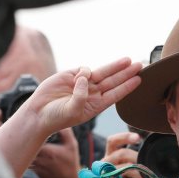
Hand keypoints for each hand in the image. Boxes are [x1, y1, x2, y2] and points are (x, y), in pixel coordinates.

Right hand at [0, 57, 140, 177]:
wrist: (38, 113)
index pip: (115, 94)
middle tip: (140, 65)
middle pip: (113, 81)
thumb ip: (81, 96)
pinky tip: (79, 78)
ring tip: (128, 60)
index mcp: (95, 106)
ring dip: (115, 66)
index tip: (139, 80)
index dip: (127, 86)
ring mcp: (82, 84)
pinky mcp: (71, 75)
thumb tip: (86, 77)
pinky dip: (85, 72)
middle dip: (126, 73)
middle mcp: (91, 94)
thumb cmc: (56, 117)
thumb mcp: (72, 111)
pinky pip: (84, 69)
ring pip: (103, 72)